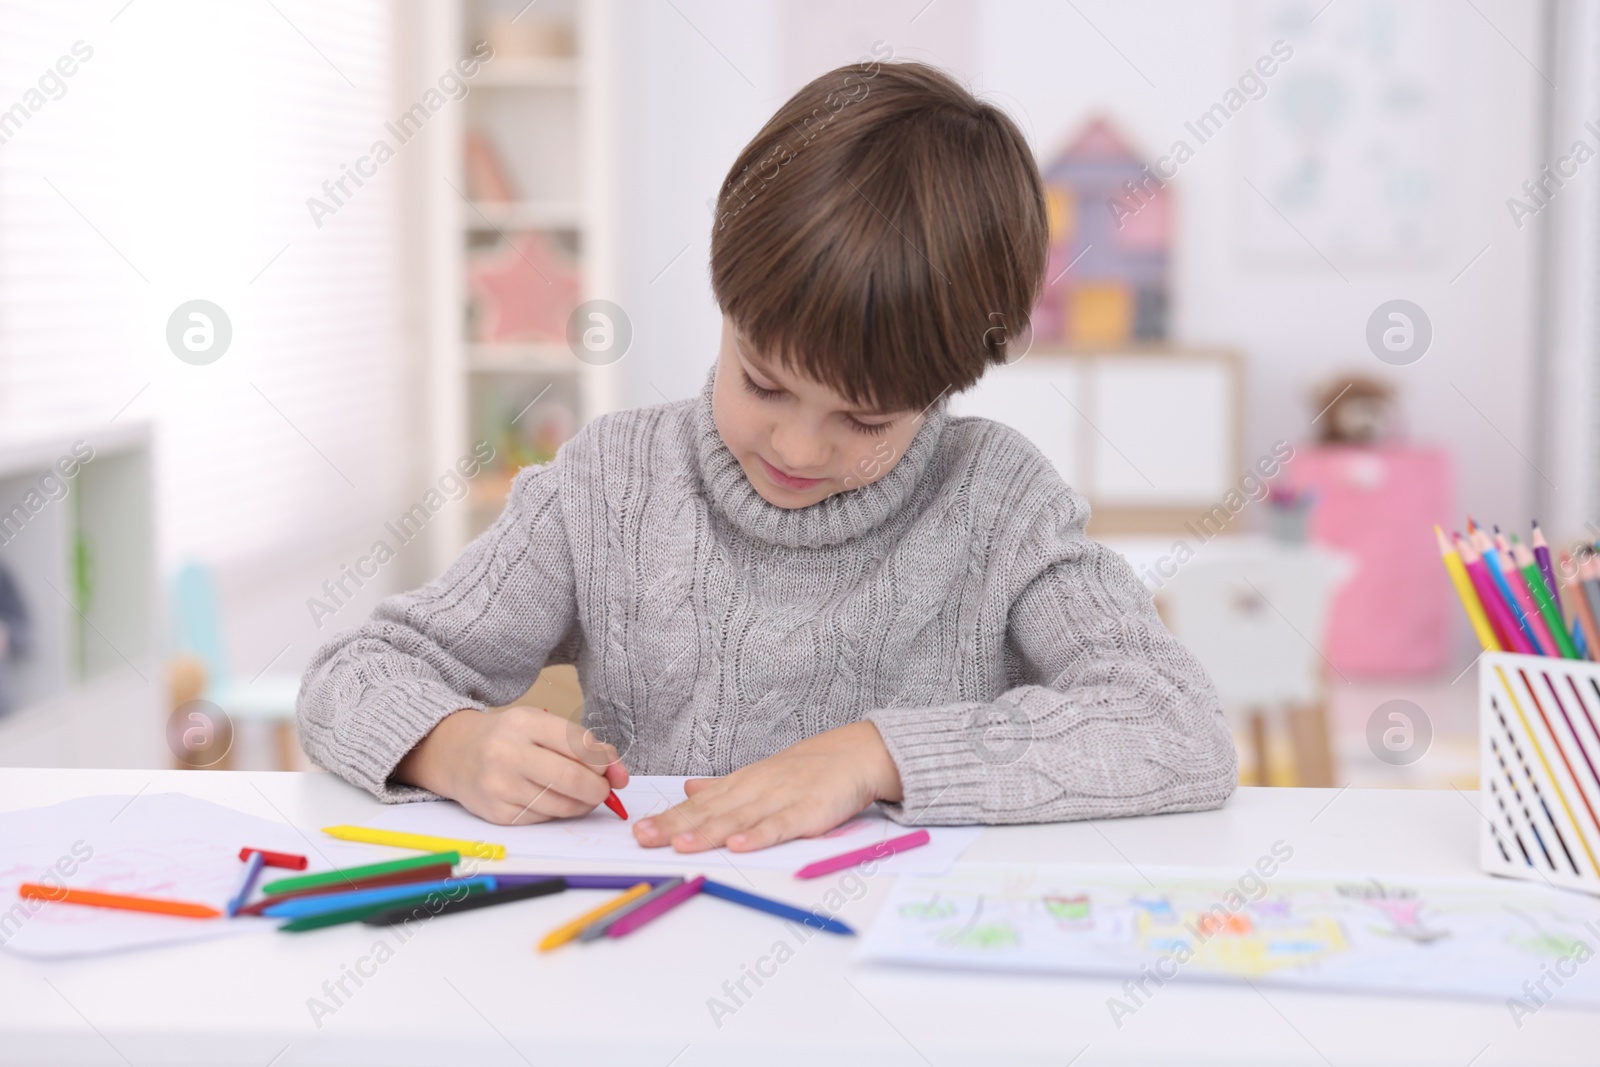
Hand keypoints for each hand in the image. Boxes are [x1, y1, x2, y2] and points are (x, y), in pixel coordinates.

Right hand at [393, 706, 627, 824]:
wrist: (456, 753)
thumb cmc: (509, 738)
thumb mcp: (542, 726)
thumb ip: (583, 745)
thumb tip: (619, 773)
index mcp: (524, 723)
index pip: (578, 744)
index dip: (603, 762)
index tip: (611, 770)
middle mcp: (508, 753)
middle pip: (572, 779)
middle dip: (598, 789)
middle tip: (603, 790)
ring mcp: (500, 786)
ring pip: (561, 805)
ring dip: (582, 805)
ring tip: (582, 796)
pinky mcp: (497, 813)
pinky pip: (543, 819)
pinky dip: (558, 813)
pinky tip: (554, 801)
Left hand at [633, 720, 901, 852]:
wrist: (854, 754)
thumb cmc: (805, 770)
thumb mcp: (758, 775)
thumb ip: (722, 787)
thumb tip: (687, 790)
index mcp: (741, 784)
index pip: (697, 805)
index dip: (668, 818)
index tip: (638, 831)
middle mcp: (754, 790)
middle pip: (710, 812)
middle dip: (675, 826)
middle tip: (644, 839)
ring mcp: (780, 800)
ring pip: (739, 819)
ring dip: (708, 833)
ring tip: (680, 845)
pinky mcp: (808, 812)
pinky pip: (780, 825)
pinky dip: (759, 836)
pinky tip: (738, 846)